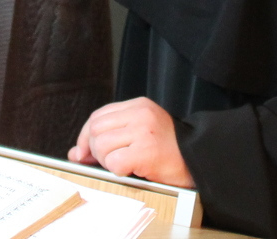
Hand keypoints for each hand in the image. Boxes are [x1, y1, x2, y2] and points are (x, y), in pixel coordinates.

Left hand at [68, 97, 194, 187]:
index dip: (86, 136)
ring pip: (102, 145)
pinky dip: (117, 171)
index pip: (98, 116)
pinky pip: (114, 162)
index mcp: (139, 105)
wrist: (200, 159)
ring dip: (107, 161)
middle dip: (94, 150)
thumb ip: (110, 137)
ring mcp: (143, 132)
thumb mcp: (140, 133)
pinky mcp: (146, 151)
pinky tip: (132, 170)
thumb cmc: (170, 150)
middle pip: (96, 129)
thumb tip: (75, 153)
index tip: (83, 151)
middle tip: (107, 161)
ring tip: (124, 164)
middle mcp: (140, 114)